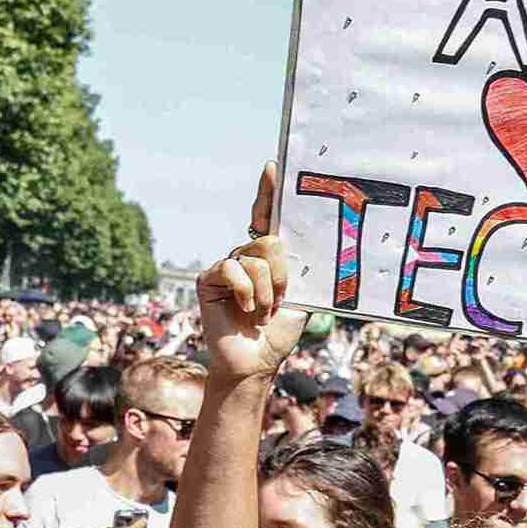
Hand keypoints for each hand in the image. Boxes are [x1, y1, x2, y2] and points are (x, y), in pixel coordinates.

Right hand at [196, 164, 302, 381]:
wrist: (257, 361)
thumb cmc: (280, 331)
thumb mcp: (302, 297)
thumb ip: (303, 270)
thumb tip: (317, 242)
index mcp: (270, 256)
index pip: (269, 217)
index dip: (269, 191)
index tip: (273, 166)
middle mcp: (247, 255)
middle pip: (270, 240)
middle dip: (283, 275)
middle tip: (281, 300)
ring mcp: (227, 265)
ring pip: (256, 258)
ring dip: (268, 291)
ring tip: (263, 312)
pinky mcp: (208, 278)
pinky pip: (232, 269)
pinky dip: (247, 292)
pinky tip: (247, 311)